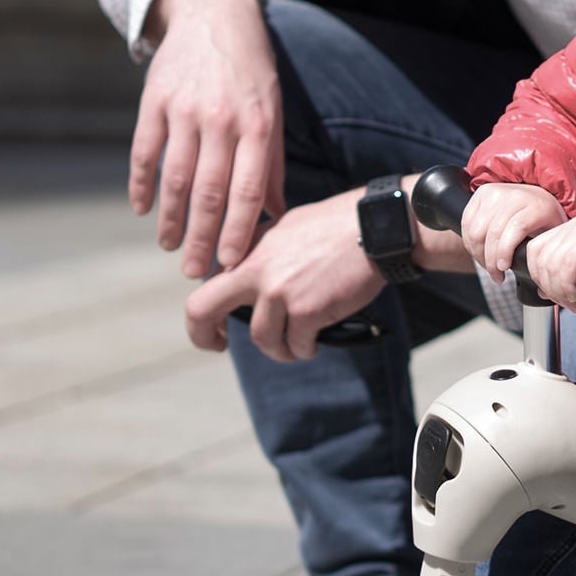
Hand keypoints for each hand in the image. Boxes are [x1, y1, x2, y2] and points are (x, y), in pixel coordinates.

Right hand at [130, 0, 285, 276]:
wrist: (214, 15)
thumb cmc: (251, 70)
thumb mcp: (273, 110)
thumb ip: (270, 163)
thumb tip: (274, 214)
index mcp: (257, 125)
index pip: (247, 190)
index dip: (237, 230)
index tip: (230, 263)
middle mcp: (221, 120)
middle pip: (208, 192)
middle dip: (200, 237)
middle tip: (194, 270)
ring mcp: (184, 109)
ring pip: (174, 177)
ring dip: (170, 218)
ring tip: (169, 245)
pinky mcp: (154, 100)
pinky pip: (144, 151)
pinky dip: (141, 183)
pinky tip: (143, 208)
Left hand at [183, 188, 378, 360]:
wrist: (374, 228)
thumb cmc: (336, 225)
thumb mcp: (285, 228)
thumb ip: (262, 253)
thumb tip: (250, 281)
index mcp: (249, 248)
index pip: (206, 284)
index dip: (207, 310)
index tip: (218, 326)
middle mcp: (256, 269)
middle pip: (201, 309)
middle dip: (203, 335)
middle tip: (218, 346)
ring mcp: (279, 291)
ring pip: (262, 339)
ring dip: (279, 350)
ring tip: (295, 349)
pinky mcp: (306, 311)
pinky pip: (297, 345)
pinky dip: (306, 349)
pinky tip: (315, 344)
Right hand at [461, 183, 565, 281]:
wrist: (537, 193)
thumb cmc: (546, 219)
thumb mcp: (553, 234)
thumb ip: (546, 255)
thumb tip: (541, 291)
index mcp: (537, 205)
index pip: (516, 227)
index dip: (505, 251)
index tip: (504, 269)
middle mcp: (515, 196)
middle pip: (493, 232)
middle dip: (490, 261)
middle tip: (497, 276)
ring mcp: (496, 193)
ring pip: (476, 230)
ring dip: (478, 254)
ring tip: (488, 266)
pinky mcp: (481, 193)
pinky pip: (467, 222)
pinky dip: (469, 242)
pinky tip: (478, 252)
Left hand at [525, 218, 575, 312]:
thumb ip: (560, 274)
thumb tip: (540, 289)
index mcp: (568, 229)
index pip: (535, 249)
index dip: (536, 276)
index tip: (550, 294)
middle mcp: (575, 225)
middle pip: (542, 259)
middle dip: (550, 288)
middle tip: (566, 303)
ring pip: (553, 264)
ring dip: (559, 291)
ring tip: (572, 302)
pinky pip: (568, 264)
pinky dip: (567, 286)